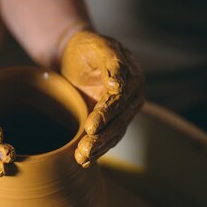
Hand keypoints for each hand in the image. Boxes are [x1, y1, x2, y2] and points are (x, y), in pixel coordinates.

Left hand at [61, 30, 144, 167]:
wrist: (74, 55)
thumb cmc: (86, 47)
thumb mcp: (98, 46)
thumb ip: (111, 62)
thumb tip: (119, 86)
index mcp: (132, 78)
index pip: (120, 100)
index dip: (106, 114)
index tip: (91, 126)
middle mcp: (131, 98)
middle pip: (118, 121)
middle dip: (102, 137)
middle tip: (85, 149)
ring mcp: (122, 112)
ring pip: (113, 134)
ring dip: (98, 148)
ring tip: (82, 158)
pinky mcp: (109, 121)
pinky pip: (107, 138)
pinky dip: (96, 150)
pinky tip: (84, 161)